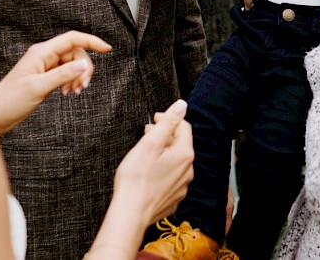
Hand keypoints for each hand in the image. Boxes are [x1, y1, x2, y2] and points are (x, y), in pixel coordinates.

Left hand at [0, 31, 110, 134]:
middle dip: (84, 69)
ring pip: (72, 64)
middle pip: (76, 53)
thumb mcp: (39, 88)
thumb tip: (83, 65)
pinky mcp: (45, 76)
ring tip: (73, 93)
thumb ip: (62, 75)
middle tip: (81, 87)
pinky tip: (68, 93)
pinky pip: (66, 73)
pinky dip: (71, 82)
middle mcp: (44, 56)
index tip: (108, 49)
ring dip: (78, 77)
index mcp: (41, 52)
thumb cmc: (10, 100)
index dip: (92, 41)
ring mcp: (45, 66)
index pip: (72, 39)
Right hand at [86, 100, 193, 258]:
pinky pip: (171, 178)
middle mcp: (188, 171)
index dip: (168, 119)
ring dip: (163, 153)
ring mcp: (182, 186)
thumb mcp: (150, 143)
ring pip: (175, 162)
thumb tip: (182, 105)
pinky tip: (148, 172)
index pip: (184, 127)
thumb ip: (168, 122)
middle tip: (146, 134)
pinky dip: (162, 170)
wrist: (130, 214)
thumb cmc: (136, 179)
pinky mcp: (173, 198)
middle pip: (180, 144)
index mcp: (184, 154)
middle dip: (165, 135)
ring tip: (146, 153)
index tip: (154, 119)